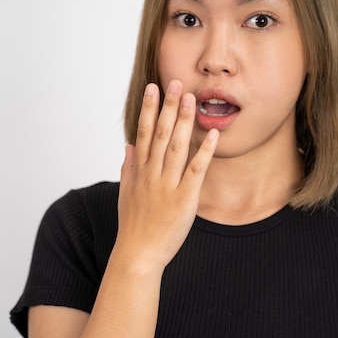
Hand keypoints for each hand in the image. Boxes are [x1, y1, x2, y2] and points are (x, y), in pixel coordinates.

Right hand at [116, 80, 218, 271]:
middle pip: (160, 134)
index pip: (143, 132)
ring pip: (176, 147)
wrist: (138, 255)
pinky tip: (211, 135)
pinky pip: (195, 172)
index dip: (148, 109)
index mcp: (140, 171)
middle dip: (168, 106)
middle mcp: (152, 174)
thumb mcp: (125, 194)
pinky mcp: (184, 200)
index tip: (152, 88)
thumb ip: (128, 167)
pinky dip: (204, 153)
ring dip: (183, 121)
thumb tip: (129, 145)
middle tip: (175, 82)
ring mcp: (167, 186)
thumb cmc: (133, 226)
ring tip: (191, 98)